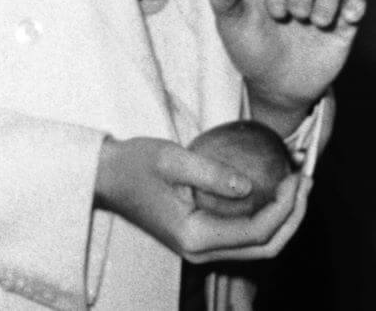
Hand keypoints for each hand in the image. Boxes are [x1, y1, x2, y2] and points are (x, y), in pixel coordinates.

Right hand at [94, 136, 309, 263]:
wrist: (106, 175)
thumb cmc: (133, 164)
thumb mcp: (170, 159)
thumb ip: (211, 173)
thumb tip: (251, 186)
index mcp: (195, 237)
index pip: (256, 231)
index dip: (284, 207)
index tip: (296, 177)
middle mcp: (201, 251)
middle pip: (265, 247)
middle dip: (292, 217)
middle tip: (305, 183)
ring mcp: (201, 248)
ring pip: (258, 246)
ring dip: (283, 220)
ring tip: (295, 188)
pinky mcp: (201, 238)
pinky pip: (244, 238)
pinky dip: (265, 218)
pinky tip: (271, 194)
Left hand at [210, 0, 365, 133]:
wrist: (277, 85)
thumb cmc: (250, 50)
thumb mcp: (231, 28)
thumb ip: (224, 2)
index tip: (274, 11)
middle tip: (296, 15)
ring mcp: (318, 4)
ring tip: (317, 21)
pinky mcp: (341, 22)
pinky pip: (354, 1)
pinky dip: (355, 3)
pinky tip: (349, 15)